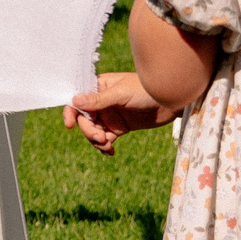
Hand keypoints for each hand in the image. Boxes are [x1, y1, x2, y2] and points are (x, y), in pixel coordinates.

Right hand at [63, 74, 182, 155]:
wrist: (170, 101)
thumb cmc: (146, 90)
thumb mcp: (121, 94)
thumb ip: (98, 100)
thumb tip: (74, 100)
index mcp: (99, 88)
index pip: (77, 100)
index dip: (70, 112)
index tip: (69, 125)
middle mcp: (101, 102)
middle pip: (84, 119)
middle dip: (89, 130)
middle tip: (101, 138)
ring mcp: (110, 115)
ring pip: (93, 131)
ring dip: (97, 140)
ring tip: (107, 146)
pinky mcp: (119, 127)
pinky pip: (105, 139)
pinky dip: (105, 146)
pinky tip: (110, 152)